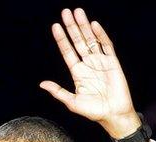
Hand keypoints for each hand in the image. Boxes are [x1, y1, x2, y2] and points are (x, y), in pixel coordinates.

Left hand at [39, 8, 140, 137]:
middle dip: (72, 27)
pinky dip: (100, 35)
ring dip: (84, 27)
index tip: (55, 26)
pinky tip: (93, 25)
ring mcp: (100, 62)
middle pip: (78, 41)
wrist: (113, 114)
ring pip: (91, 40)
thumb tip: (42, 83)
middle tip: (66, 12)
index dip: (61, 39)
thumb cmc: (93, 111)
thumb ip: (58, 91)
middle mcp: (88, 64)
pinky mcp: (112, 62)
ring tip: (78, 12)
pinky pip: (106, 46)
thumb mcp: (72, 102)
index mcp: (77, 72)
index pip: (67, 51)